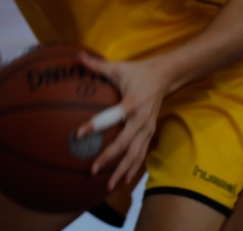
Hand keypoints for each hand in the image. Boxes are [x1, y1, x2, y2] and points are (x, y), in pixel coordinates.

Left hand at [75, 52, 169, 191]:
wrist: (166, 76)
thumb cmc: (138, 72)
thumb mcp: (118, 67)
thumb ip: (96, 64)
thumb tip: (77, 56)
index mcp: (132, 103)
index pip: (112, 116)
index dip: (95, 125)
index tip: (78, 135)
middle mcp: (141, 120)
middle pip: (124, 144)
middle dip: (108, 158)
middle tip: (91, 170)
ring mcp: (147, 129)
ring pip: (134, 155)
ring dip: (121, 171)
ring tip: (108, 186)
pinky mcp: (150, 134)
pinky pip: (140, 155)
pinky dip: (131, 169)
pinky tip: (122, 181)